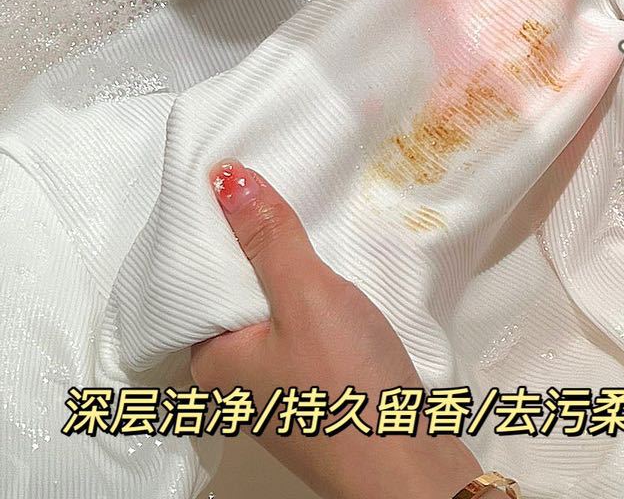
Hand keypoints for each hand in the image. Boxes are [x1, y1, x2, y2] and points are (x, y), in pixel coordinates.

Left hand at [191, 161, 479, 498]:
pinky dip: (313, 301)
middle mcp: (233, 381)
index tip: (229, 178)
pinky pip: (302, 331)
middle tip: (272, 183)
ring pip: (272, 313)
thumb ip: (268, 236)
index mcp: (211, 362)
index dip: (212, 230)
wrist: (408, 466)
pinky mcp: (316, 394)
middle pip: (235, 295)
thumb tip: (223, 177)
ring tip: (306, 215)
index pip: (195, 281)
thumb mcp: (306, 295)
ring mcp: (276, 392)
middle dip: (255, 246)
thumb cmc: (346, 385)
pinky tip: (336, 273)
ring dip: (290, 273)